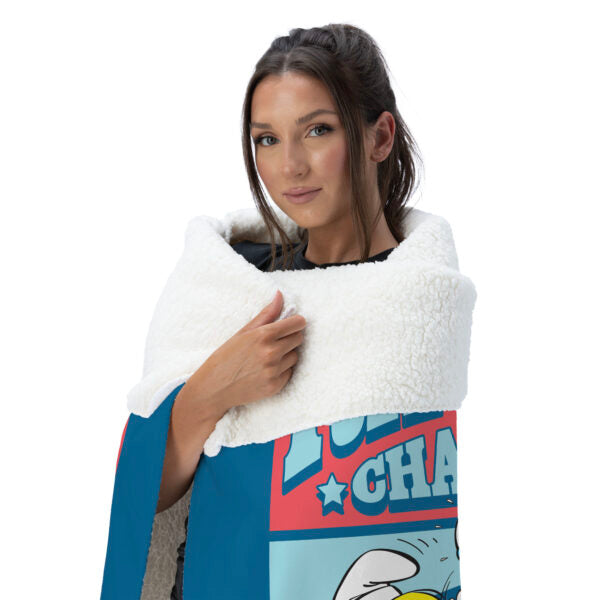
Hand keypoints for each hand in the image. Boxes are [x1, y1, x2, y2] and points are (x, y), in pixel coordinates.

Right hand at [186, 290, 305, 418]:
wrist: (213, 388)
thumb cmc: (226, 357)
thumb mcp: (243, 332)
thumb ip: (266, 314)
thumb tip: (280, 295)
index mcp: (263, 335)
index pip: (297, 323)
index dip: (296, 322)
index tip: (292, 324)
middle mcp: (271, 353)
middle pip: (299, 338)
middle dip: (290, 337)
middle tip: (274, 341)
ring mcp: (274, 371)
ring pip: (295, 356)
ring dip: (286, 355)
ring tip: (267, 358)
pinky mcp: (275, 386)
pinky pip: (289, 372)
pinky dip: (281, 371)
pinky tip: (265, 371)